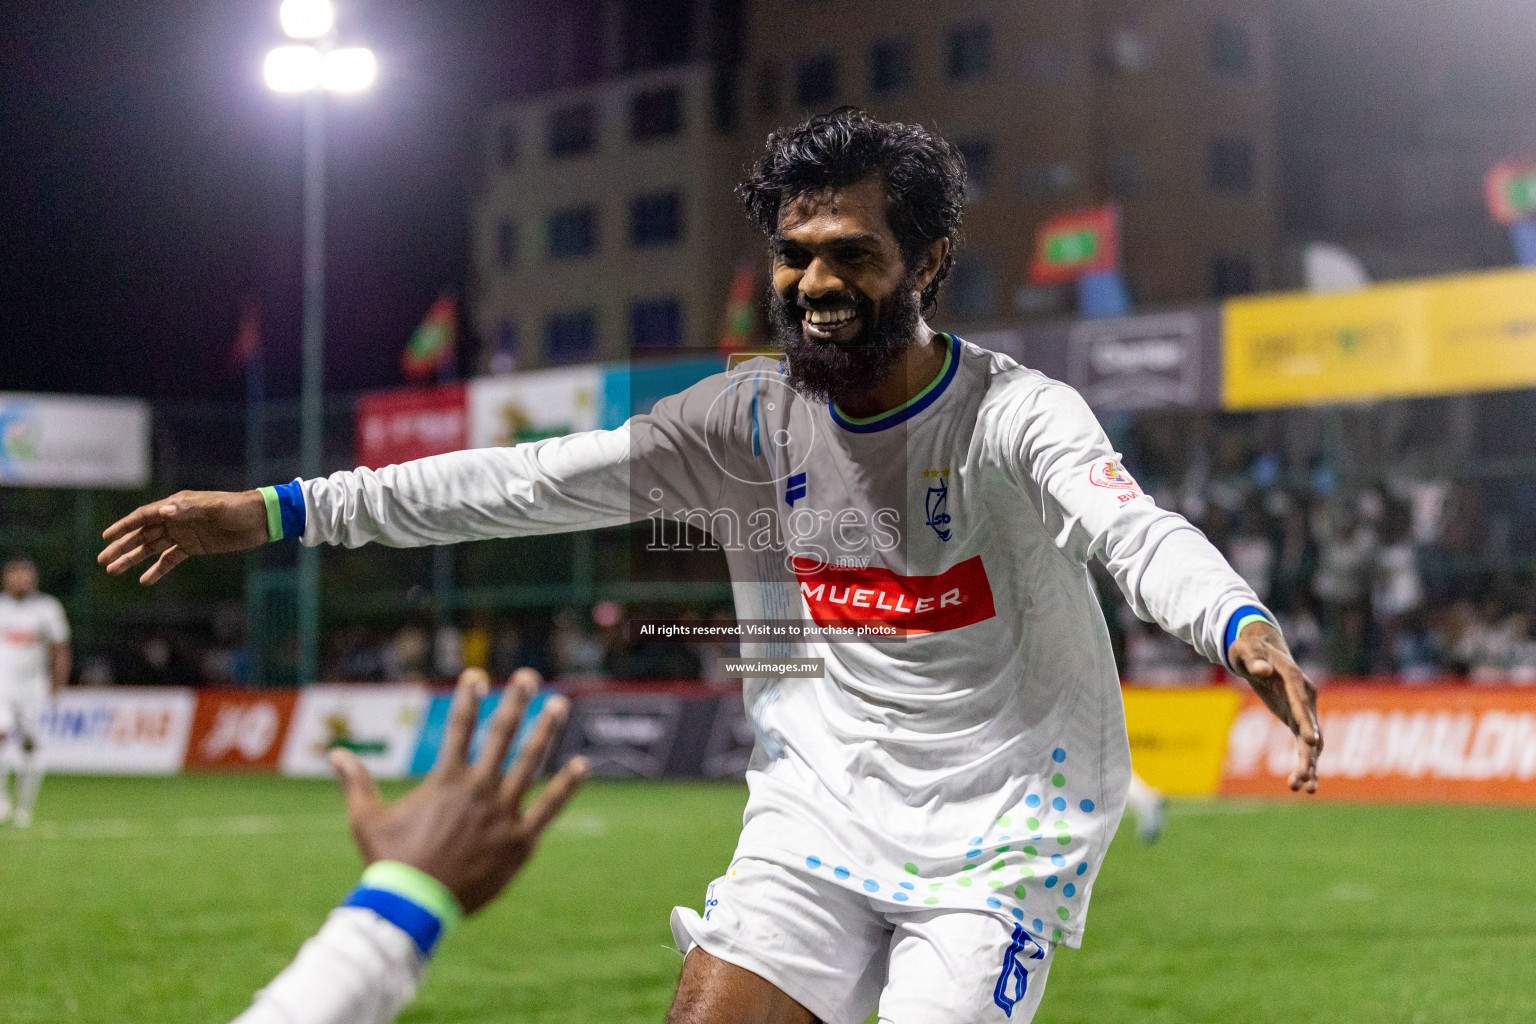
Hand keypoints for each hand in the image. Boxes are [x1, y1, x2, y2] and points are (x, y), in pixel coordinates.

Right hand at [98, 490, 268, 583]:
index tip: (105, 537)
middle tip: (102, 560)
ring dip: (132, 559)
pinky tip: (144, 581)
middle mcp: (175, 519)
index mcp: (177, 505)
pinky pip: (170, 560)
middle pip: (142, 534)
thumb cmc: (238, 508)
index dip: (124, 526)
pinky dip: (157, 570)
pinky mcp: (194, 547)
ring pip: (151, 548)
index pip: (143, 516)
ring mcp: (183, 534)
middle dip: (122, 546)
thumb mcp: (215, 508)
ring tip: (113, 570)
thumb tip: (164, 511)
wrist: (260, 520)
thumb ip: (189, 509)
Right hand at [328, 667, 588, 914]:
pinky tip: (582, 765)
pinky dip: (567, 786)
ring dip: (545, 730)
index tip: (477, 674)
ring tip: (559, 704)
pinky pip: (549, 808)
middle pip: (501, 735)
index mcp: (445, 780)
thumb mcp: (366, 818)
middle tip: (528, 676)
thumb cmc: (388, 863)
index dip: (468, 698)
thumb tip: (333, 753)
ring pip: (530, 763)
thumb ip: (355, 781)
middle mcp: (478, 789)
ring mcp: (503, 814)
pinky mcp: (521, 841)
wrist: (414, 908)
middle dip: (515, 701)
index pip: (459, 728)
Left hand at [1229, 621, 1323, 792]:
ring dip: (1309, 764)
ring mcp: (1304, 709)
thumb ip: (1254, 658)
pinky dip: (1305, 762)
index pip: (1302, 702)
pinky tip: (1301, 785)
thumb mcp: (1246, 649)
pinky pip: (1304, 744)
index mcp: (1294, 678)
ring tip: (1306, 789)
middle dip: (1309, 754)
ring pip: (1312, 741)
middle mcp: (1305, 696)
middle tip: (1304, 779)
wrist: (1260, 649)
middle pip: (1311, 727)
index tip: (1312, 741)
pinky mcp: (1298, 719)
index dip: (1307, 721)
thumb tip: (1260, 670)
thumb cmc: (1250, 648)